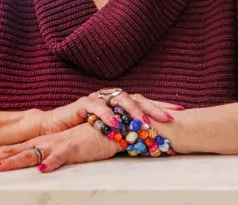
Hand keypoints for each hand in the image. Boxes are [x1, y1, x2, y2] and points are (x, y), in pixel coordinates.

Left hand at [0, 123, 118, 172]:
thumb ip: (47, 156)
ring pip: (31, 154)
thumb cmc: (87, 138)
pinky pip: (61, 155)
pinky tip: (42, 168)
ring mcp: (57, 144)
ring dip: (13, 161)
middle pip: (13, 151)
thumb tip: (32, 167)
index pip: (10, 149)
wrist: (109, 126)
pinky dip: (51, 162)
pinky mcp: (74, 147)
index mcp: (40, 142)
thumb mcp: (63, 149)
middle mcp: (44, 142)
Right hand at [35, 92, 182, 136]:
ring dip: (133, 111)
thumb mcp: (112, 132)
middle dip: (154, 108)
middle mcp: (112, 97)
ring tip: (144, 122)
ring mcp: (99, 97)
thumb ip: (129, 131)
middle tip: (169, 117)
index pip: (146, 102)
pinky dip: (107, 114)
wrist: (57, 128)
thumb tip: (151, 140)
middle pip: (138, 98)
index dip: (162, 105)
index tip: (181, 110)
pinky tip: (115, 123)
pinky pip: (97, 106)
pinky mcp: (84, 103)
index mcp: (121, 103)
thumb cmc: (86, 131)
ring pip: (120, 100)